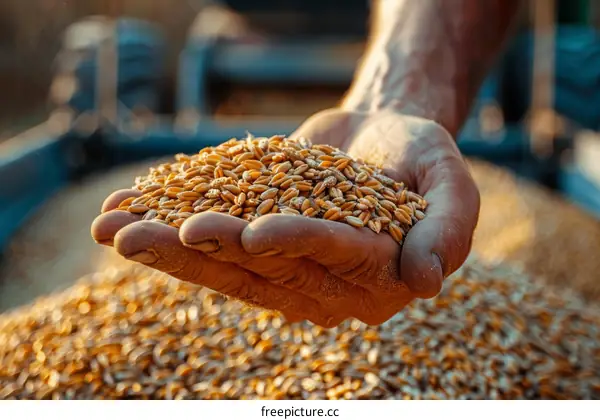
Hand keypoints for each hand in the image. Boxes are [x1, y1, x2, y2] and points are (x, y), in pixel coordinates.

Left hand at [91, 109, 479, 326]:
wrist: (383, 139)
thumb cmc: (422, 160)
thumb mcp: (451, 184)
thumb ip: (448, 229)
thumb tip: (426, 281)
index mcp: (372, 274)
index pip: (330, 256)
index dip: (294, 243)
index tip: (252, 231)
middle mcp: (323, 281)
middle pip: (259, 266)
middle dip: (199, 249)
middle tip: (135, 236)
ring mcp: (284, 265)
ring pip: (221, 261)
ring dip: (165, 246)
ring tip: (107, 230)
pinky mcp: (255, 241)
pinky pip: (208, 239)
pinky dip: (165, 224)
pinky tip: (120, 214)